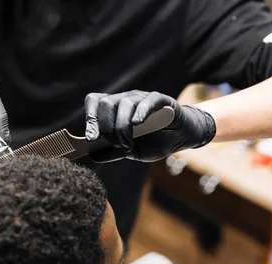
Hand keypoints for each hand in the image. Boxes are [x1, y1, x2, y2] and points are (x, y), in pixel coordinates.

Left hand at [84, 91, 215, 162]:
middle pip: (106, 103)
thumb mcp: (131, 151)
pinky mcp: (162, 100)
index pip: (94, 102)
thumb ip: (113, 152)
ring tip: (128, 144)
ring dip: (122, 127)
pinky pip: (148, 101)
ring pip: (124, 103)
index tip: (91, 139)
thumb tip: (93, 156)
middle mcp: (126, 99)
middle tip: (116, 144)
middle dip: (107, 127)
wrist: (181, 138)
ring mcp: (143, 98)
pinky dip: (141, 112)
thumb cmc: (154, 142)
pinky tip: (138, 124)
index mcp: (115, 109)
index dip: (90, 118)